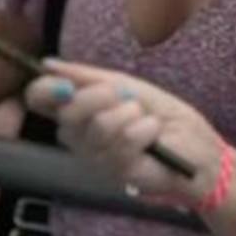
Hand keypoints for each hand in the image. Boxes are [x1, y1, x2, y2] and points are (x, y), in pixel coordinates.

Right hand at [25, 60, 224, 206]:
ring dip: (131, 114)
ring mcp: (94, 156)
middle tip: (124, 96)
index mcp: (77, 111)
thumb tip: (48, 64)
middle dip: (99, 96)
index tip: (64, 84)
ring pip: (98, 126)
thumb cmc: (161, 116)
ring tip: (145, 120)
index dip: (45, 88)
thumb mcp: (126, 85)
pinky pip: (123, 141)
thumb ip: (87, 76)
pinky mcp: (114, 172)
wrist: (195, 147)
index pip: (40, 99)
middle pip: (67, 112)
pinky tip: (154, 136)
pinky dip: (145, 130)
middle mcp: (78, 135)